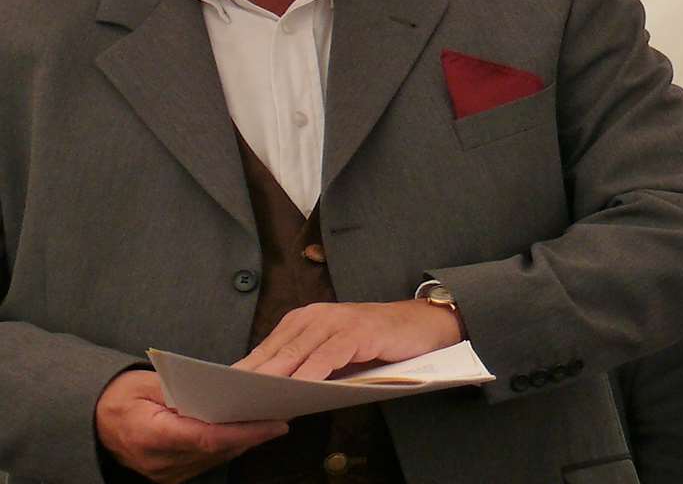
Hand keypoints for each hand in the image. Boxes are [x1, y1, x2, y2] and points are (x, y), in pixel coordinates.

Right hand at [95, 370, 286, 483]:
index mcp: (152, 437)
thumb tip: (224, 389)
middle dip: (253, 431)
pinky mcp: (172, 475)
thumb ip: (182, 389)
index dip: (245, 432)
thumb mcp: (146, 383)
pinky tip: (249, 428)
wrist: (92, 422)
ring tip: (274, 417)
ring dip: (245, 439)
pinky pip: (209, 460)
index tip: (275, 423)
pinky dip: (230, 444)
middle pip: (219, 449)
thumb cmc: (120, 397)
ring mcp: (166, 473)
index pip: (208, 438)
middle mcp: (161, 462)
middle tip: (284, 411)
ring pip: (218, 457)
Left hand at [233, 301, 462, 381]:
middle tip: (230, 402)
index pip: (266, 349)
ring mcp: (337, 321)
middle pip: (275, 352)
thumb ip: (307, 365)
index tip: (222, 394)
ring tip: (255, 402)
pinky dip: (311, 374)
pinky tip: (298, 391)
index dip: (244, 372)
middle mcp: (317, 315)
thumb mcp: (336, 354)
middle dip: (251, 379)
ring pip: (297, 354)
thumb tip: (274, 394)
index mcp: (305, 320)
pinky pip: (327, 356)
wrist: (424, 325)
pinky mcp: (358, 331)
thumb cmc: (377, 344)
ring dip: (274, 380)